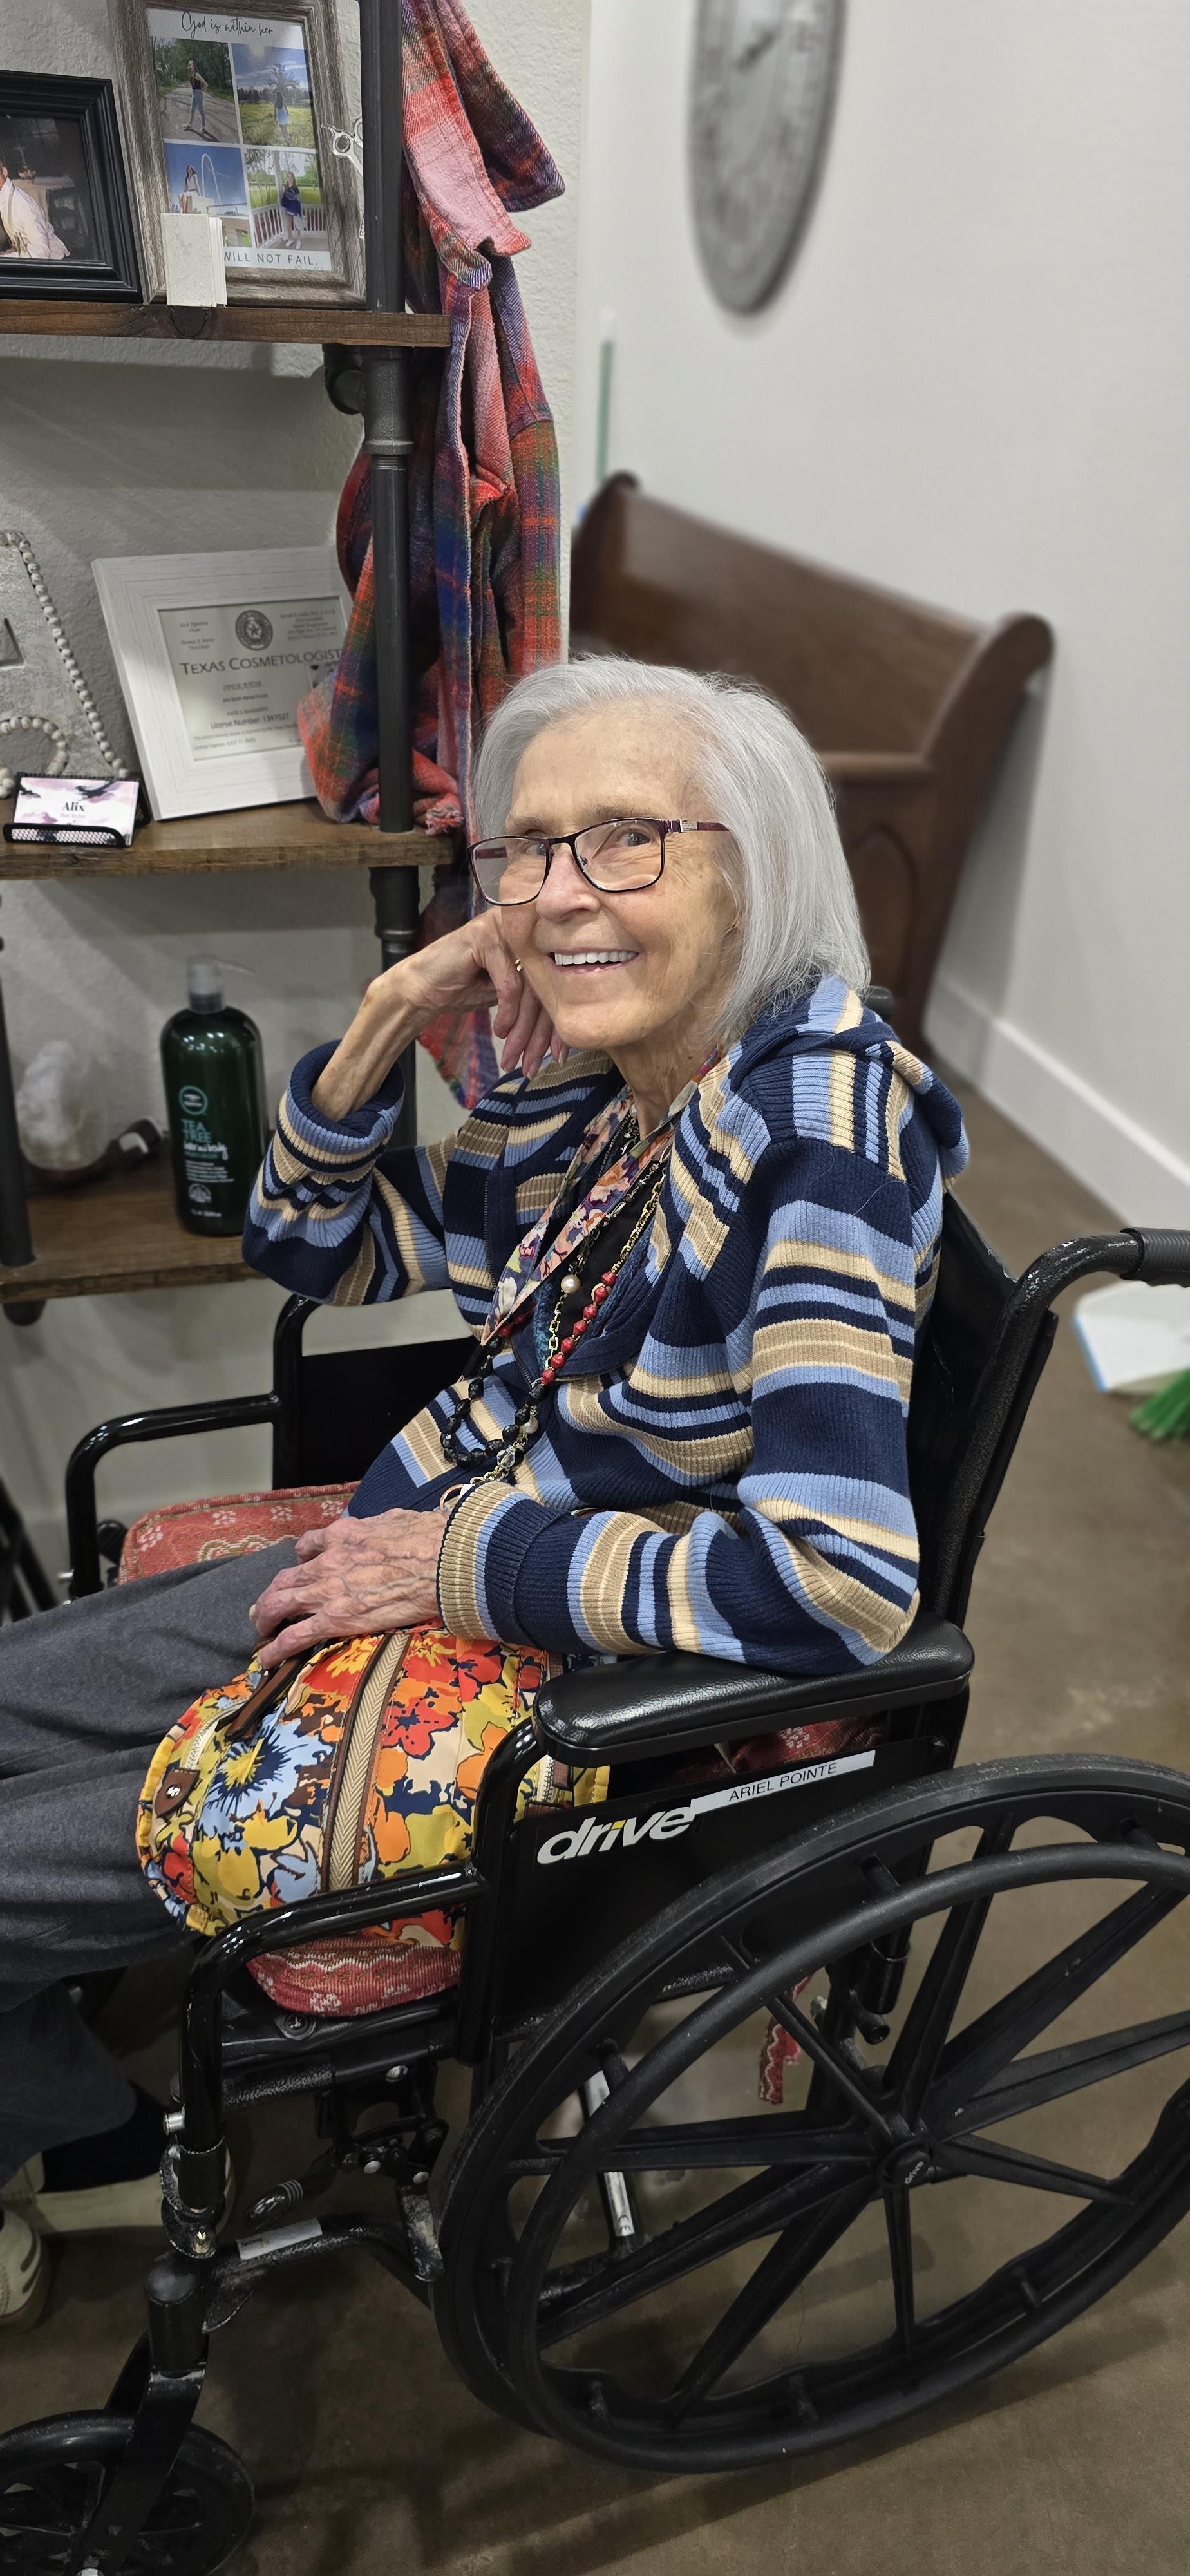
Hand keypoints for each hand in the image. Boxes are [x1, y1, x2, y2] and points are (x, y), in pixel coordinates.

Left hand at [249, 1507, 447, 1665]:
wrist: (443, 1562)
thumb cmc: (431, 1539)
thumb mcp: (397, 1521)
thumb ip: (382, 1527)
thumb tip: (390, 1528)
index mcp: (344, 1534)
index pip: (310, 1545)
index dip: (302, 1559)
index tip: (302, 1568)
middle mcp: (328, 1560)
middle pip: (286, 1578)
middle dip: (272, 1594)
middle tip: (266, 1607)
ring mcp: (328, 1590)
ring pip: (280, 1603)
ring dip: (265, 1617)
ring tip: (260, 1630)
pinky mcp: (336, 1618)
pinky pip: (295, 1635)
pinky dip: (276, 1648)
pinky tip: (267, 1658)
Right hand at [312, 912, 564, 1119]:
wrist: (421, 987)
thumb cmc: (463, 988)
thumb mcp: (508, 995)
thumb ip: (535, 998)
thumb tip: (570, 1021)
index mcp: (532, 937)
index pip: (555, 982)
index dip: (557, 1023)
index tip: (559, 1056)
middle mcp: (522, 926)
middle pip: (545, 984)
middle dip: (540, 1034)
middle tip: (534, 1064)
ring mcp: (503, 928)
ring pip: (529, 986)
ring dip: (522, 1029)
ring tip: (513, 1054)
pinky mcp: (485, 937)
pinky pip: (509, 982)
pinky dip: (507, 1012)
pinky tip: (500, 1031)